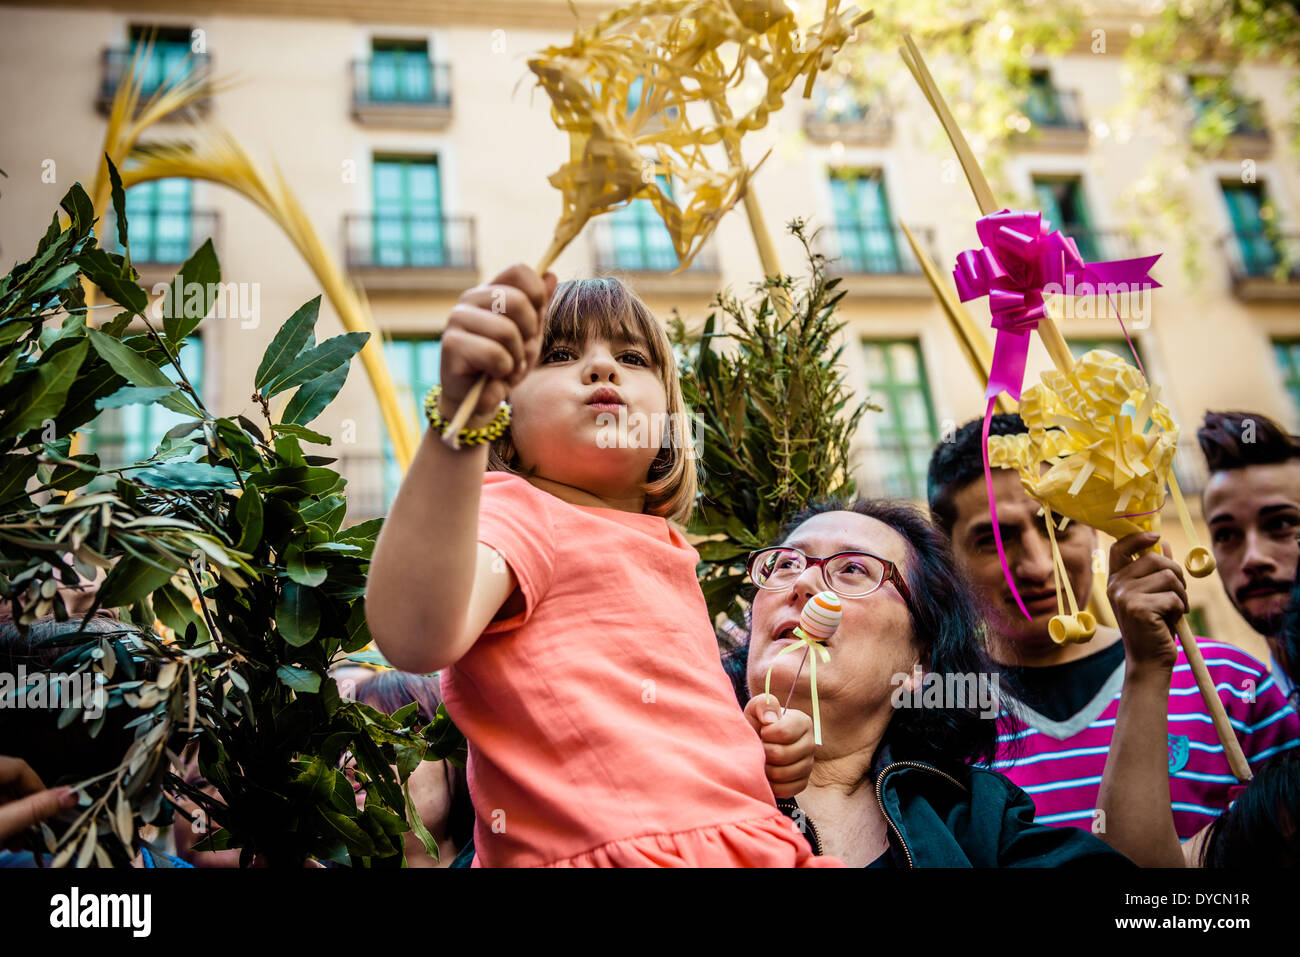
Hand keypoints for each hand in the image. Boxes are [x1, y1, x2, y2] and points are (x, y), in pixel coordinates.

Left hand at [0, 755, 75, 847]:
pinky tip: (0, 835)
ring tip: (11, 839)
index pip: (21, 767)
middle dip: (23, 809)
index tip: (47, 808)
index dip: (39, 788)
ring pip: (1, 793)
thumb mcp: (2, 824)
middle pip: (11, 783)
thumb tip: (71, 795)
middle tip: (27, 830)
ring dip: (11, 817)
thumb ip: (36, 809)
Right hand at [439, 264, 557, 421]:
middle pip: (518, 301)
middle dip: (529, 333)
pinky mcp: (451, 345)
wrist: (477, 401)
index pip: (519, 271)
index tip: (534, 322)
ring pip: (507, 331)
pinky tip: (494, 376)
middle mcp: (470, 299)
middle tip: (519, 350)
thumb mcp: (529, 335)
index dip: (537, 295)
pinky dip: (504, 372)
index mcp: (491, 291)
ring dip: (516, 358)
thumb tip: (551, 275)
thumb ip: (538, 306)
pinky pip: (495, 355)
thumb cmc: (503, 366)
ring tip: (506, 367)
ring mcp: (457, 319)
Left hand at [744, 694, 814, 798]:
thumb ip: (764, 704)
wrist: (756, 742)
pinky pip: (786, 790)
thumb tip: (770, 720)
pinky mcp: (802, 783)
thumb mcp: (756, 708)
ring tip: (760, 760)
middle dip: (763, 752)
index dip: (766, 734)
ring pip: (783, 774)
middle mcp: (811, 743)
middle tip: (758, 748)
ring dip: (765, 768)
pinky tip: (766, 774)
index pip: (785, 732)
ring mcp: (808, 765)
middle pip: (782, 755)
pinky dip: (771, 785)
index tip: (761, 732)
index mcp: (803, 722)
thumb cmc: (757, 723)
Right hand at [1107, 532, 1185, 672]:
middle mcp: (1115, 585)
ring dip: (1181, 593)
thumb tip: (1164, 544)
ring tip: (1176, 609)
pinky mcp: (1139, 608)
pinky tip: (1172, 620)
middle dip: (1176, 574)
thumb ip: (1156, 571)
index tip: (1156, 536)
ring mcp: (1125, 596)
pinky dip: (1180, 608)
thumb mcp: (1152, 595)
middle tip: (1178, 594)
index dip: (1138, 537)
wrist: (1149, 661)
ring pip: (1168, 576)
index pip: (1120, 547)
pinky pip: (1173, 596)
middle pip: (1155, 559)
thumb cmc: (1153, 628)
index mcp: (1115, 580)